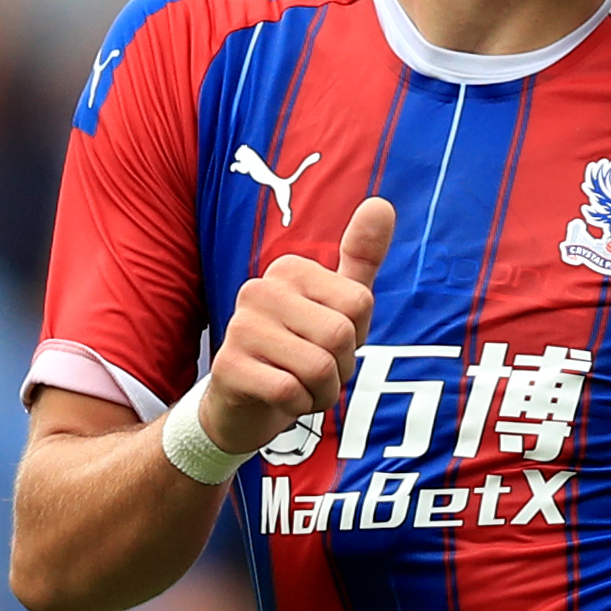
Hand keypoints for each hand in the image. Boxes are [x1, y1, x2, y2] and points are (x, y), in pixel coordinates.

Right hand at [196, 195, 394, 461]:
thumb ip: (361, 258)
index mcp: (289, 270)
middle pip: (340, 336)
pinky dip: (297, 406)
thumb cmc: (298, 351)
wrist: (242, 405)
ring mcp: (240, 326)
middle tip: (316, 371)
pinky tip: (280, 400)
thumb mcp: (338, 307)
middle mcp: (260, 289)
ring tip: (299, 386)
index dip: (356, 336)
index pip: (359, 303)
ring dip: (321, 392)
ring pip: (318, 367)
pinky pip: (290, 392)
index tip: (328, 343)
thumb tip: (382, 204)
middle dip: (340, 368)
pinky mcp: (227, 366)